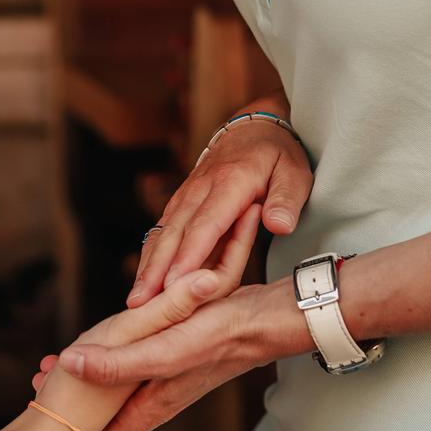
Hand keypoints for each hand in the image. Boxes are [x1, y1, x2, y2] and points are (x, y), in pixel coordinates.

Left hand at [32, 206, 265, 430]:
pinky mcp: (174, 352)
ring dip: (86, 374)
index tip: (47, 405)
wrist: (267, 318)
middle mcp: (159, 395)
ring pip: (117, 386)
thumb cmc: (221, 337)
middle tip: (41, 373)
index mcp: (154, 404)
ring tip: (54, 359)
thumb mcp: (165, 351)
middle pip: (107, 413)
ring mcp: (167, 376)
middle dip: (72, 397)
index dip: (74, 428)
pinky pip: (132, 361)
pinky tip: (100, 335)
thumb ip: (119, 364)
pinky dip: (109, 352)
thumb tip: (71, 366)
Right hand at [126, 115, 311, 305]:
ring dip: (147, 265)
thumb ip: (286, 200)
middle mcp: (200, 188)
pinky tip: (143, 278)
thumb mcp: (295, 173)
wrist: (254, 127)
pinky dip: (151, 254)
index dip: (188, 256)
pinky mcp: (181, 200)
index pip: (205, 225)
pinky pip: (162, 228)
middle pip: (175, 233)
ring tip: (135, 299)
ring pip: (163, 232)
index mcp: (230, 182)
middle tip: (141, 302)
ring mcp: (187, 194)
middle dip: (156, 270)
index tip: (174, 284)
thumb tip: (279, 226)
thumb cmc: (278, 155)